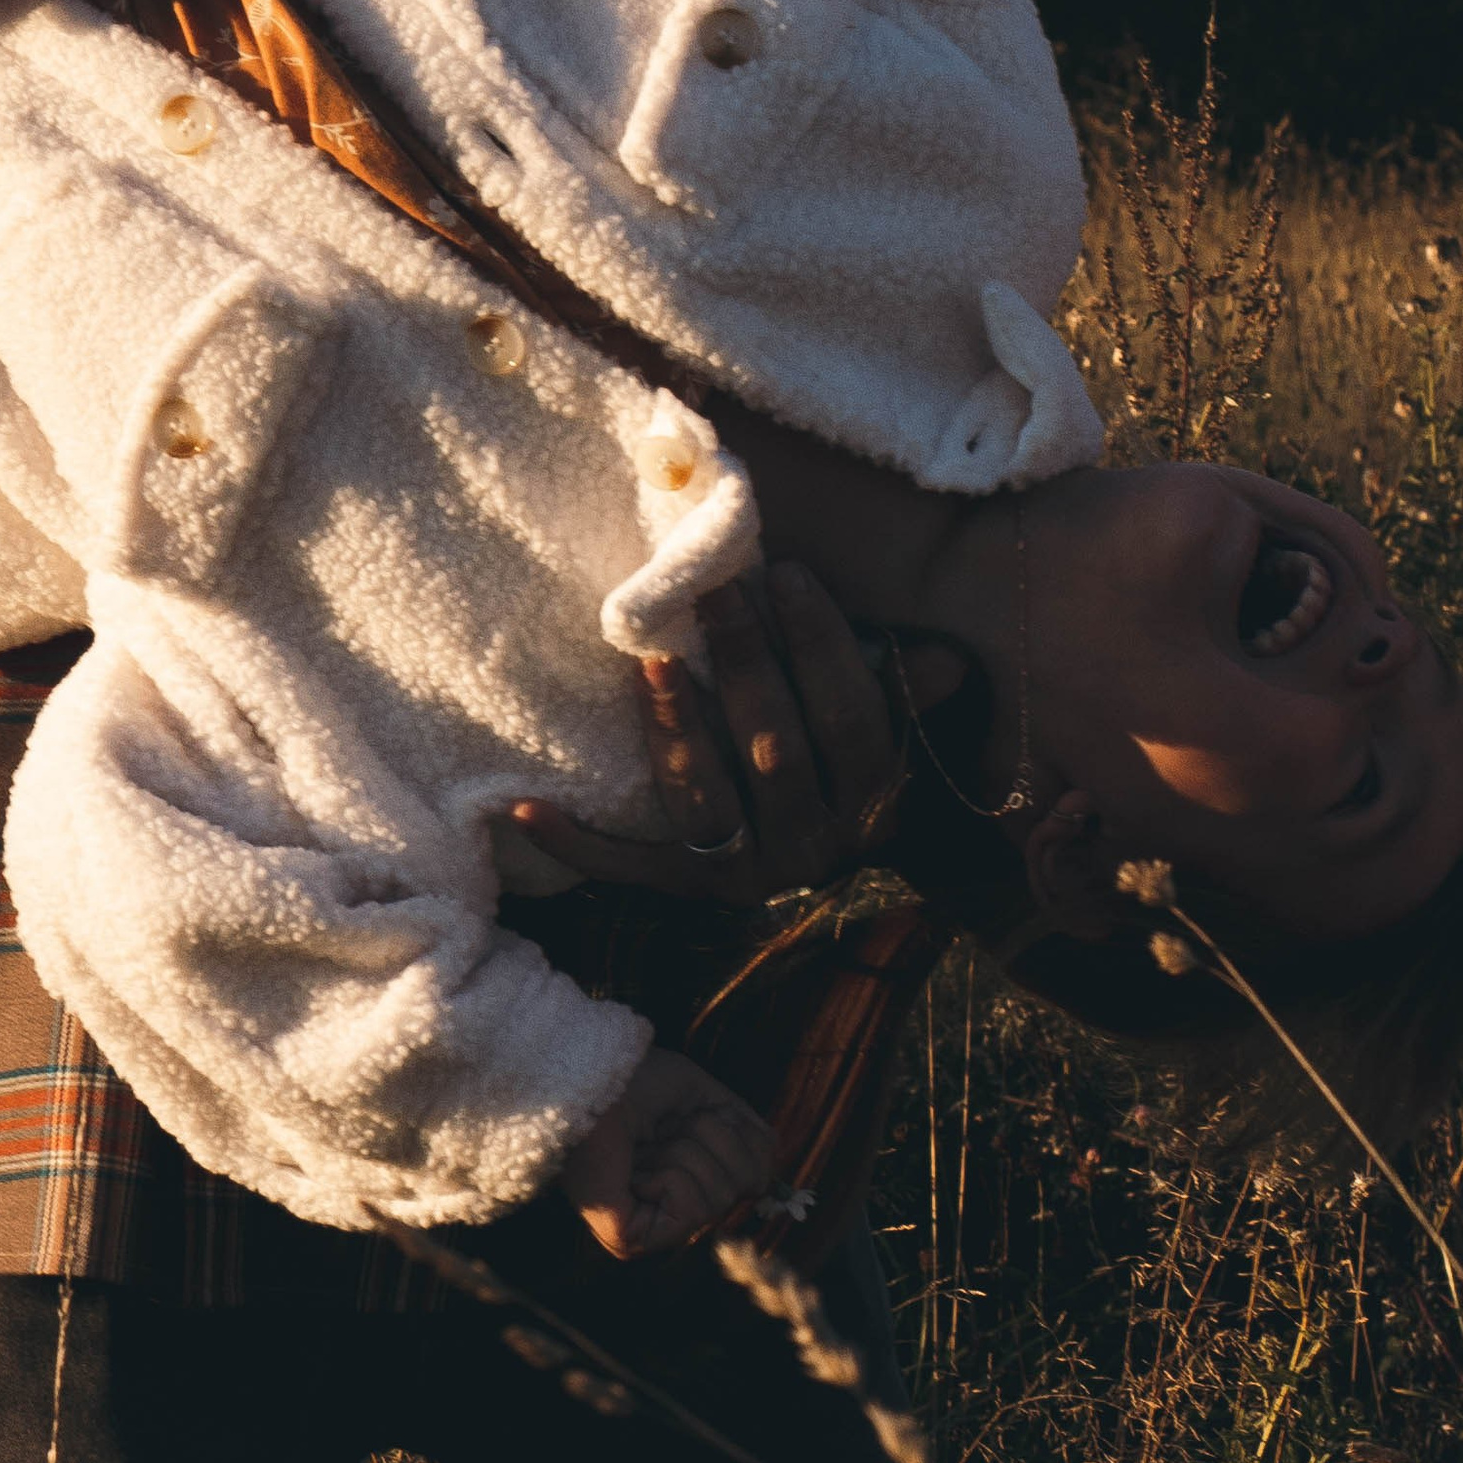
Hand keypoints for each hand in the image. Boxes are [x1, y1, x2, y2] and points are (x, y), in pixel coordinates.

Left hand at [511, 563, 903, 907]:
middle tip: (712, 591)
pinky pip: (628, 866)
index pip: (849, 717)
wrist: (824, 851)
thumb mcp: (888, 725)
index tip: (783, 574)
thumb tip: (940, 659)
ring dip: (675, 728)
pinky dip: (575, 844)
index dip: (821, 645)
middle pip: (776, 751)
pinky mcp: (686, 887)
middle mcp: (813, 847)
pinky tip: (521, 811)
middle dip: (746, 664)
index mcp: (873, 801)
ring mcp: (746, 873)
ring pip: (706, 798)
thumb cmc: (847, 756)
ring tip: (650, 661)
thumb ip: (908, 690)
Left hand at [559, 1045, 775, 1257]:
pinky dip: (670, 1174)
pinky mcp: (630, 1240)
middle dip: (709, 1140)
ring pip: (718, 1197)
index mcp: (688, 1177)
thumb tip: (770, 1171)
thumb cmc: (634, 1082)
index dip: (736, 1134)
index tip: (693, 1114)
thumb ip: (743, 1132)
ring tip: (644, 1146)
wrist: (589, 1077)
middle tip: (664, 1129)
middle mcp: (670, 1210)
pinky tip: (635, 1169)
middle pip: (742, 1184)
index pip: (754, 1173)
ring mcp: (649, 1231)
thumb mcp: (704, 1098)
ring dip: (683, 1152)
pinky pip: (691, 1210)